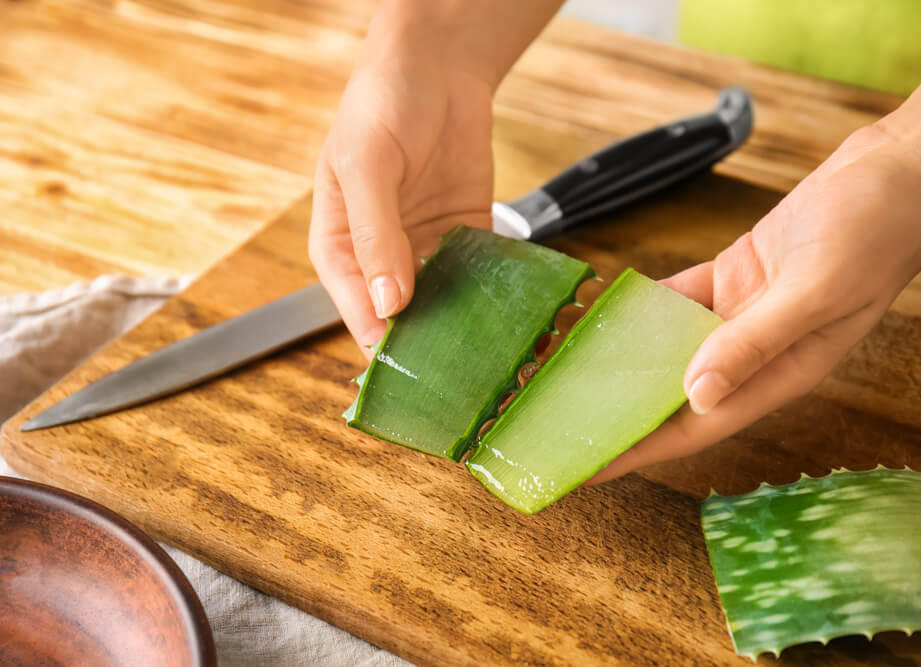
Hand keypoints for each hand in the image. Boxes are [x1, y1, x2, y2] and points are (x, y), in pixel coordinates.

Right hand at [309, 49, 493, 351]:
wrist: (435, 66)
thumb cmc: (379, 106)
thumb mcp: (366, 166)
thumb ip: (375, 234)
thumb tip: (388, 303)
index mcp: (341, 249)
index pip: (359, 313)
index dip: (384, 347)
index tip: (414, 375)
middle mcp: (384, 258)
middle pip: (406, 319)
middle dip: (433, 348)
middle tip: (465, 378)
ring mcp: (428, 249)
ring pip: (447, 305)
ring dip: (469, 330)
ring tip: (497, 358)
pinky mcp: (467, 235)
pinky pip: (481, 276)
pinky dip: (498, 296)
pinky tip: (517, 318)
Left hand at [588, 120, 920, 483]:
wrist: (899, 167)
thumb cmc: (878, 230)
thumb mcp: (817, 289)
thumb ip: (756, 341)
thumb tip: (698, 392)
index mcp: (783, 372)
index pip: (697, 425)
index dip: (641, 449)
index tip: (590, 466)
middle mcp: (757, 351)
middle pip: (675, 394)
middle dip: (622, 410)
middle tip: (560, 420)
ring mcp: (744, 313)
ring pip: (671, 347)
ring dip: (625, 358)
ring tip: (567, 370)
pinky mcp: (736, 276)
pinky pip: (679, 300)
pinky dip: (645, 306)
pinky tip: (605, 312)